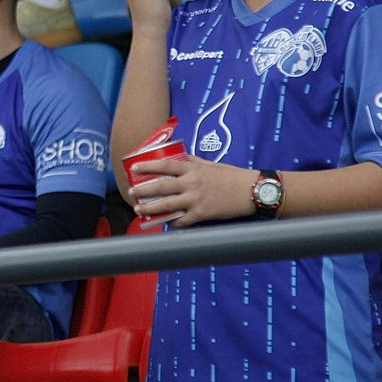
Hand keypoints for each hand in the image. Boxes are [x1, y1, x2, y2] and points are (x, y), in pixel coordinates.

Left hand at [127, 156, 256, 227]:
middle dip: (143, 190)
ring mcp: (196, 199)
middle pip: (161, 187)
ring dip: (150, 208)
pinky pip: (182, 220)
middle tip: (130, 192)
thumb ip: (193, 162)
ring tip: (139, 210)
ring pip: (167, 205)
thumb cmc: (232, 176)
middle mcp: (192, 183)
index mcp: (193, 169)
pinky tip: (165, 223)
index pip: (165, 165)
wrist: (251, 190)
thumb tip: (179, 158)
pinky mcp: (202, 214)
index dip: (147, 166)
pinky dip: (172, 222)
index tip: (134, 168)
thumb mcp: (211, 164)